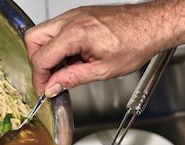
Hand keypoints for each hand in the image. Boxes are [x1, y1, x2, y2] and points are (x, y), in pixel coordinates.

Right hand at [24, 3, 174, 96]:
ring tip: (61, 69)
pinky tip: (69, 58)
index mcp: (75, 34)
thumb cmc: (135, 42)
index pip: (41, 57)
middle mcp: (71, 20)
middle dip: (36, 62)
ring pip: (42, 32)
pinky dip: (56, 46)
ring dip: (45, 53)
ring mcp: (73, 15)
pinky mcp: (77, 16)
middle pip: (33, 39)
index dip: (39, 78)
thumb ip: (72, 79)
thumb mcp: (102, 70)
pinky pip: (55, 30)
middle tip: (47, 78)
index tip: (44, 89)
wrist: (151, 25)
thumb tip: (53, 86)